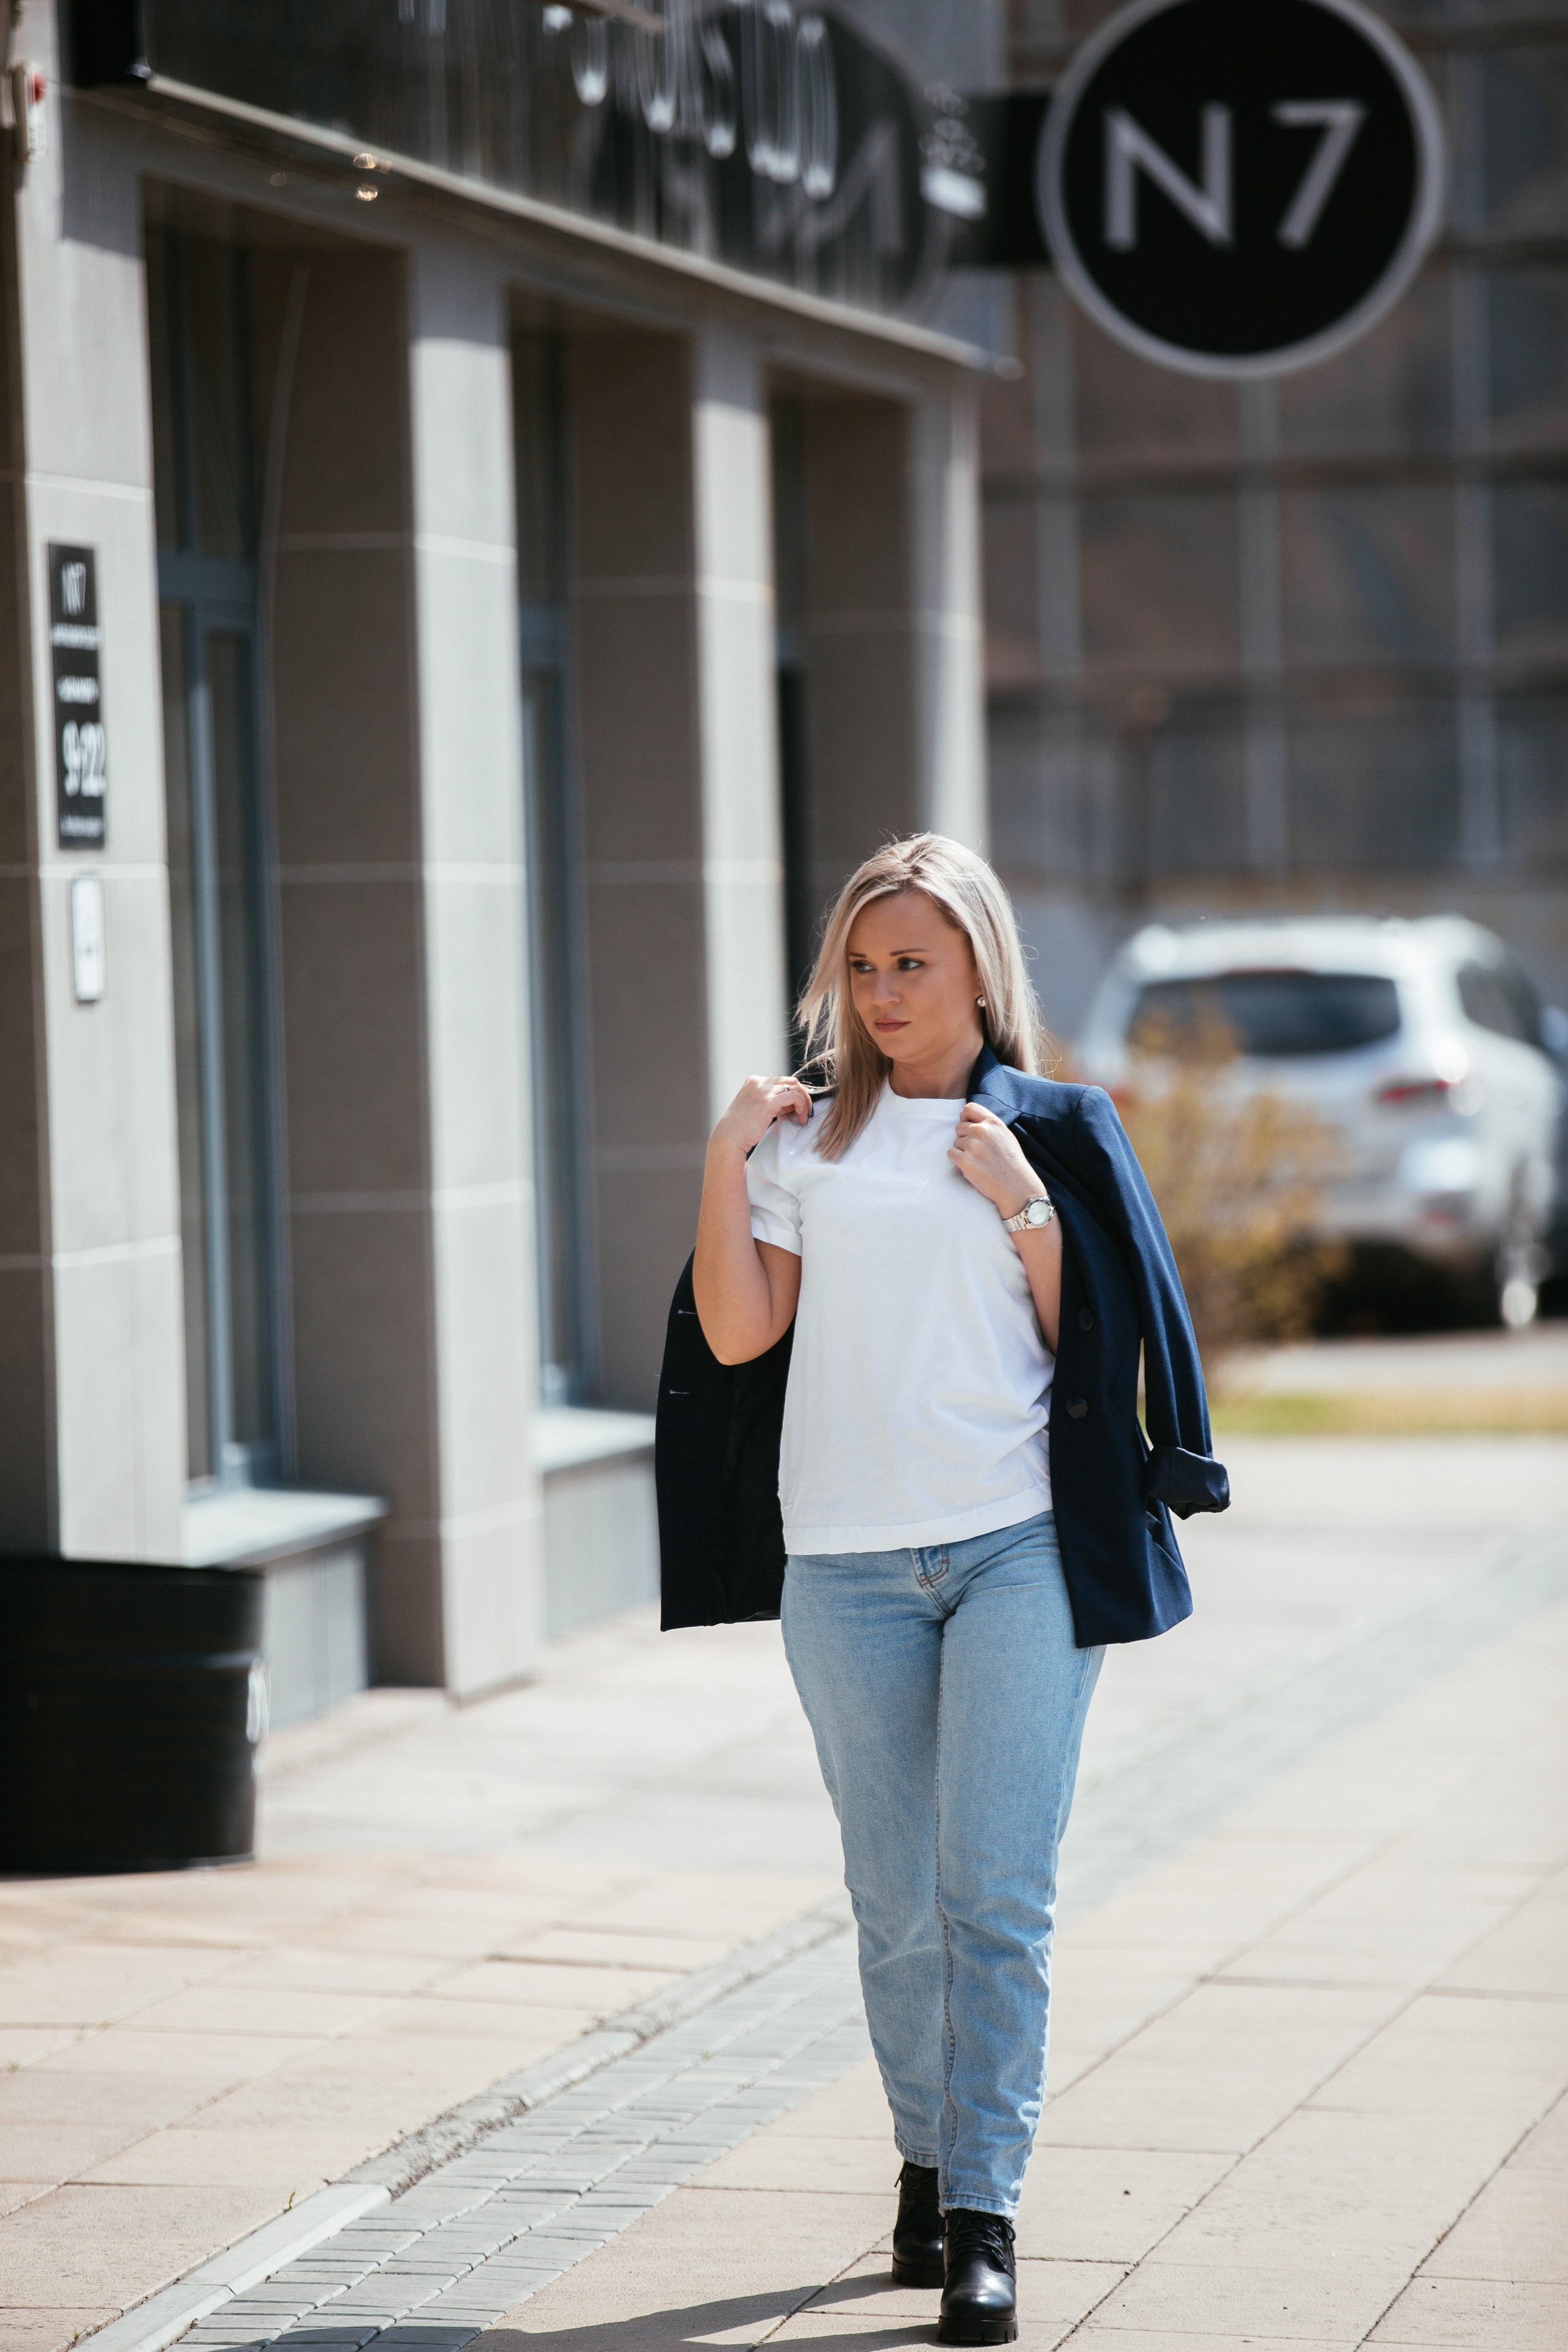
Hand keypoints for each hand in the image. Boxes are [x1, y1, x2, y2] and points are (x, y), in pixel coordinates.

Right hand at [709, 1075, 812, 1160]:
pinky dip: (802, 1106)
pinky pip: (794, 1097)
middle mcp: (759, 1082)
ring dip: (804, 1102)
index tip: (798, 1107)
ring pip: (795, 1088)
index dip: (793, 1093)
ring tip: (803, 1116)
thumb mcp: (756, 1108)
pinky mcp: (769, 1102)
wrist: (729, 1138)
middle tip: (806, 1110)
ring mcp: (763, 1091)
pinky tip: (800, 1118)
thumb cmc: (741, 1128)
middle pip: (791, 1081)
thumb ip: (772, 1102)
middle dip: (802, 1095)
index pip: (781, 1081)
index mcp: (753, 1081)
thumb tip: (793, 1102)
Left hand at [948, 1102, 1038, 1218]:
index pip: (969, 1108)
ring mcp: (972, 1145)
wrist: (1016, 1186)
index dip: (965, 1117)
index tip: (967, 1126)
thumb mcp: (1006, 1137)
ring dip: (963, 1152)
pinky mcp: (965, 1161)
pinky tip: (971, 1168)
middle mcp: (981, 1131)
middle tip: (977, 1152)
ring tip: (979, 1162)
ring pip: (956, 1143)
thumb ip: (990, 1127)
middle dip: (964, 1139)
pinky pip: (951, 1154)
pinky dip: (957, 1162)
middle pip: (959, 1127)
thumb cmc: (1013, 1163)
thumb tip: (971, 1122)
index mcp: (993, 1123)